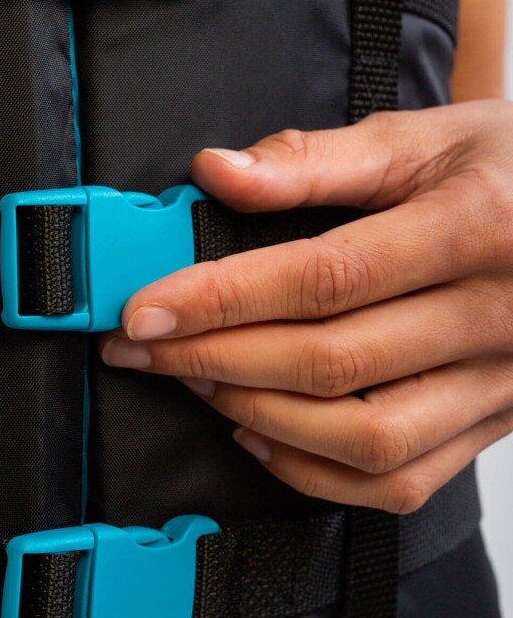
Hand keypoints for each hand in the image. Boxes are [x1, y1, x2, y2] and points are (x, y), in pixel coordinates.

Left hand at [99, 100, 512, 513]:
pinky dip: (316, 471)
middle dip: (214, 357)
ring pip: (365, 436)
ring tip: (193, 381)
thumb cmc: (512, 169)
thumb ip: (317, 159)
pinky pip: (401, 479)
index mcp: (474, 230)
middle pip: (330, 361)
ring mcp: (499, 384)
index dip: (221, 299)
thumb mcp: (427, 138)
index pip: (323, 278)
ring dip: (259, 413)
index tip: (141, 312)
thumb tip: (218, 173)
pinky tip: (258, 432)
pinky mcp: (492, 422)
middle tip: (141, 348)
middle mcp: (493, 318)